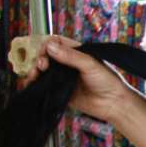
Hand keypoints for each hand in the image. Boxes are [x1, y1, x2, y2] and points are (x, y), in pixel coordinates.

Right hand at [16, 35, 130, 122]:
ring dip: (35, 70)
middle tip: (42, 66)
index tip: (44, 52)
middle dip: (39, 58)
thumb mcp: (90, 64)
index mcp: (76, 52)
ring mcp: (63, 77)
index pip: (56, 42)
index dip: (47, 45)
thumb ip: (71, 56)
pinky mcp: (60, 91)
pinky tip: (31, 83)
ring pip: (43, 70)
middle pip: (46, 55)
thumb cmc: (108, 81)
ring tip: (35, 75)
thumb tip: (50, 47)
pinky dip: (36, 83)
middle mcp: (68, 63)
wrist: (114, 104)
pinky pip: (44, 85)